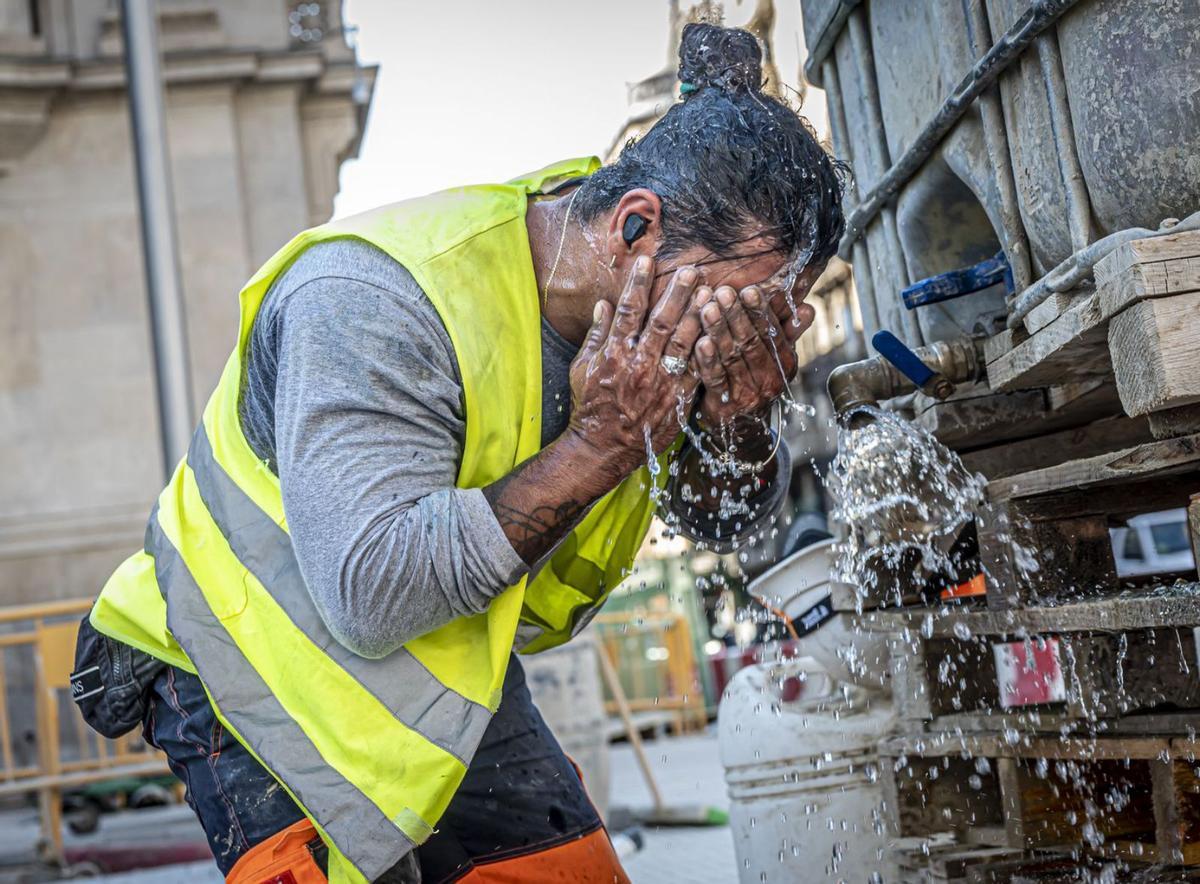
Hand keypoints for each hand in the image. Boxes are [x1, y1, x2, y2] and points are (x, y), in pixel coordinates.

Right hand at [566, 256, 703, 478]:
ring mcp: (660, 382)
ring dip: (699, 315)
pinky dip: (709, 351)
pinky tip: (721, 332)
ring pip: (684, 342)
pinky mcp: (677, 399)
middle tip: (693, 270)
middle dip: (678, 293)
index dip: (638, 284)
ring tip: (713, 292)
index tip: (648, 261)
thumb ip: (596, 335)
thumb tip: (604, 304)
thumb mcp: (582, 368)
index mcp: (614, 353)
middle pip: (662, 321)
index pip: (628, 311)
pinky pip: (697, 371)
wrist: (602, 447)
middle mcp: (638, 364)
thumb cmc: (591, 406)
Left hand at [694, 283, 814, 427]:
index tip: (749, 290)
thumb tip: (809, 308)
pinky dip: (708, 360)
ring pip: (732, 357)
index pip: (772, 332)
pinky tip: (700, 342)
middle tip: (722, 293)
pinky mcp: (725, 405)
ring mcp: (747, 393)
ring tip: (707, 308)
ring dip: (719, 331)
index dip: (760, 311)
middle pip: (751, 342)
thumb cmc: (755, 379)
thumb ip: (787, 331)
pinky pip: (716, 378)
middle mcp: (769, 378)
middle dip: (735, 315)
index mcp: (783, 362)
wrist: (742, 427)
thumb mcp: (775, 358)